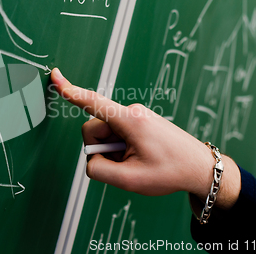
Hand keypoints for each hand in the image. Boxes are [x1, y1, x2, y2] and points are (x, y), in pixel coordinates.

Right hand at [50, 68, 240, 208]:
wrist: (200, 167)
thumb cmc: (170, 172)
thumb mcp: (130, 181)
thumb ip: (99, 170)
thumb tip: (90, 159)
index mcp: (130, 120)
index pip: (92, 102)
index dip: (70, 91)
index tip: (55, 75)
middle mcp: (131, 112)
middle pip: (94, 128)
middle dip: (101, 149)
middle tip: (125, 165)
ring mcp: (136, 115)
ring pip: (105, 133)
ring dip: (113, 151)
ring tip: (136, 161)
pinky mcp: (139, 121)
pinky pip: (117, 134)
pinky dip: (121, 148)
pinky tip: (140, 156)